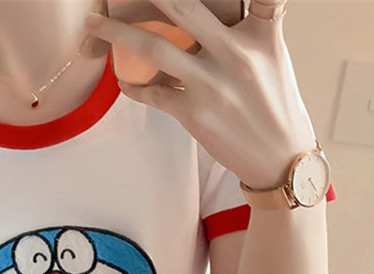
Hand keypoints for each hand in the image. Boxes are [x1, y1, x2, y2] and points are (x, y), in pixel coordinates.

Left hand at [85, 0, 316, 187]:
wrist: (278, 157)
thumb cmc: (274, 104)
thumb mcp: (273, 53)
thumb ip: (254, 21)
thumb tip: (221, 10)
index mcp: (260, 33)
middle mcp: (235, 55)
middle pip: (184, 9)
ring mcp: (212, 86)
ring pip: (156, 50)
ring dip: (119, 34)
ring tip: (95, 24)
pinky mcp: (195, 115)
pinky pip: (154, 95)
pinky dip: (135, 87)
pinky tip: (124, 82)